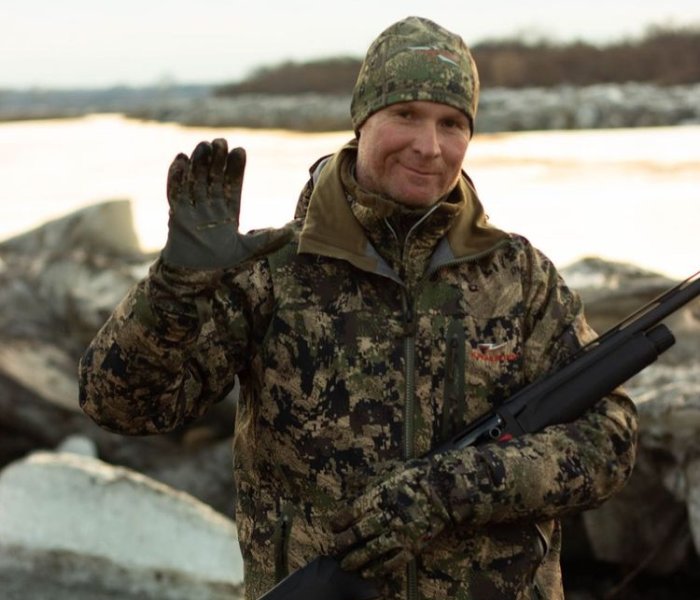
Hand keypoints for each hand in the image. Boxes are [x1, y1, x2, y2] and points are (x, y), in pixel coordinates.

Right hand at [162, 138, 292, 268]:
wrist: (196, 275)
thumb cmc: (222, 262)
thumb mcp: (250, 249)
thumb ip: (269, 239)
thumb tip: (293, 232)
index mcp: (228, 210)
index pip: (232, 184)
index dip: (235, 168)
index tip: (239, 151)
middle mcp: (211, 205)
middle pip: (214, 177)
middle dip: (217, 160)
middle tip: (221, 141)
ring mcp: (193, 208)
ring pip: (195, 179)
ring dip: (198, 162)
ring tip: (203, 145)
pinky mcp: (176, 213)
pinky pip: (175, 191)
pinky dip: (176, 176)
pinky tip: (180, 159)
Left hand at [331, 458, 452, 577]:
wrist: (442, 489)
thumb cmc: (413, 477)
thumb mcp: (388, 471)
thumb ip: (368, 478)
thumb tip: (349, 480)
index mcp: (378, 496)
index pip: (351, 512)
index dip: (339, 521)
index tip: (332, 527)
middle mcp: (386, 515)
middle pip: (358, 533)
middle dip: (343, 542)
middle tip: (335, 547)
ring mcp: (399, 532)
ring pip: (372, 550)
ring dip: (356, 559)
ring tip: (345, 565)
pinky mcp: (412, 545)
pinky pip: (392, 561)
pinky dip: (378, 568)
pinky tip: (368, 572)